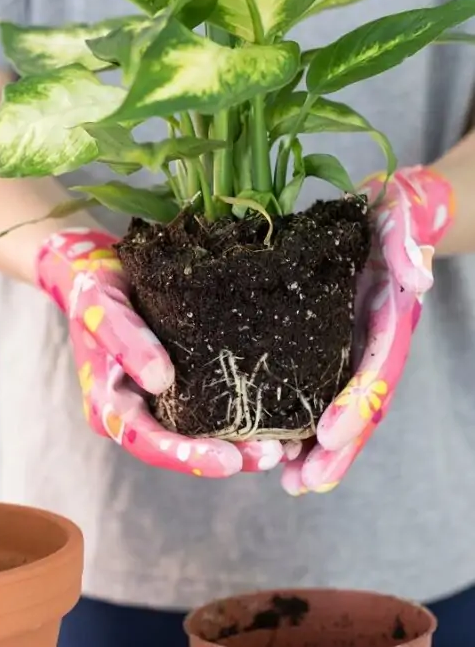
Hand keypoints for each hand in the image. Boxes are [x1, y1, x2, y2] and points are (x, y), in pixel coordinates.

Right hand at [36, 228, 284, 477]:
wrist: (97, 275)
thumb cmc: (94, 289)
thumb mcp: (100, 305)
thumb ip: (123, 339)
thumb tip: (158, 380)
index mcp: (108, 405)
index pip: (145, 441)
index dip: (184, 456)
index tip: (227, 460)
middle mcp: (133, 412)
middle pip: (178, 449)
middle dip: (224, 456)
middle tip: (271, 454)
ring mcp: (157, 402)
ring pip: (198, 435)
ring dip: (239, 444)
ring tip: (283, 445)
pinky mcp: (179, 387)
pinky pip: (209, 410)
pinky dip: (239, 418)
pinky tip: (275, 419)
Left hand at [282, 166, 454, 494]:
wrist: (379, 214)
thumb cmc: (387, 215)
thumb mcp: (398, 220)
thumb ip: (408, 244)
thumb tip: (420, 279)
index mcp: (388, 318)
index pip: (376, 369)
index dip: (356, 404)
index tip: (330, 436)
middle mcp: (370, 342)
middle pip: (360, 405)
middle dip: (336, 449)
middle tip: (304, 483)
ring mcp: (349, 347)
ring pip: (336, 407)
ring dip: (317, 450)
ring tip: (290, 482)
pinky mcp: (324, 344)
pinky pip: (313, 389)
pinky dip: (299, 421)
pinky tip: (278, 448)